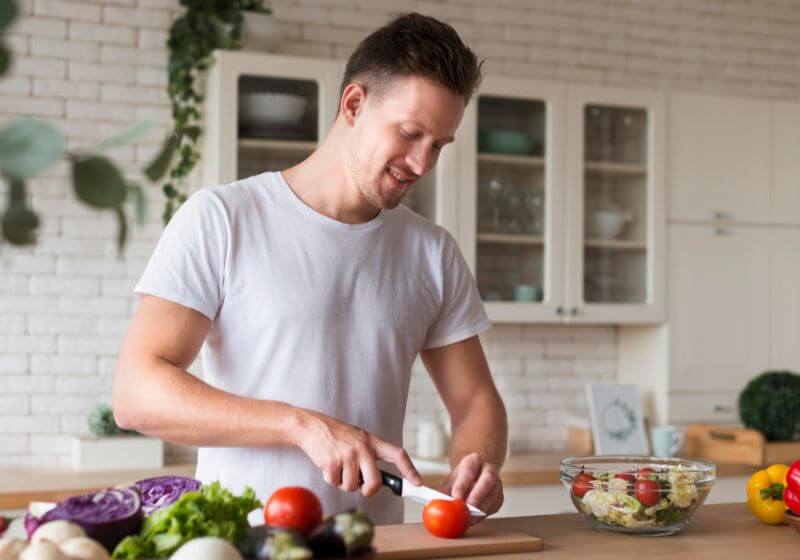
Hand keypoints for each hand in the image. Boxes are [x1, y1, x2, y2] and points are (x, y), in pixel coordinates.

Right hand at [295, 408, 420, 497]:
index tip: (418, 482)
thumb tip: (378, 481)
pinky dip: (330, 479)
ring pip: (352, 486)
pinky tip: (328, 464)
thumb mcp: (359, 439)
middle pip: (375, 482)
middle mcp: (362, 448)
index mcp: (372, 441)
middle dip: (368, 491)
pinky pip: (335, 483)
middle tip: (362, 487)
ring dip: (343, 482)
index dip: (410, 469)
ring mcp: (348, 455)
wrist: (312, 427)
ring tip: (339, 466)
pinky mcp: (332, 462)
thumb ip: (370, 455)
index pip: (397, 454)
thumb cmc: (336, 436)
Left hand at [440, 452, 502, 520]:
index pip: (469, 470)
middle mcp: (488, 469)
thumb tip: (434, 504)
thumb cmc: (460, 480)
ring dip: (482, 508)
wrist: (475, 477)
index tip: (455, 497)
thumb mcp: (450, 481)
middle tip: (467, 509)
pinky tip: (476, 518)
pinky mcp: (500, 496)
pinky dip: (486, 513)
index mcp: (474, 461)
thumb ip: (443, 492)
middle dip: (477, 496)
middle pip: (488, 480)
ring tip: (469, 519)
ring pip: (494, 494)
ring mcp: (497, 482)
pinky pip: (495, 505)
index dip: (462, 484)